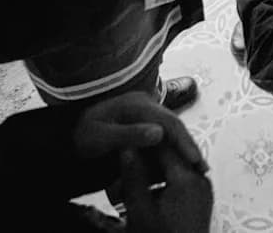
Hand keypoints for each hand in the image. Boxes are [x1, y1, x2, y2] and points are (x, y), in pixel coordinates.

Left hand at [72, 92, 207, 170]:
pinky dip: (173, 149)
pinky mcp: (144, 123)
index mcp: (135, 104)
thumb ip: (128, 134)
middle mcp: (144, 104)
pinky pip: (163, 135)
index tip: (194, 159)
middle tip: (202, 168)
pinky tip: (180, 162)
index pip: (167, 121)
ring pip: (170, 131)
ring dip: (183, 148)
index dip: (183, 140)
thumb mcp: (100, 136)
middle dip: (188, 145)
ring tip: (196, 167)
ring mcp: (145, 113)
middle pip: (174, 125)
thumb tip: (159, 133)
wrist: (70, 135)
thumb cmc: (83, 135)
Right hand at [122, 145, 213, 232]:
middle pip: (169, 157)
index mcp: (188, 178)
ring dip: (151, 175)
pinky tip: (144, 196)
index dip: (142, 141)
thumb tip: (127, 148)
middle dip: (145, 161)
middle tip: (124, 164)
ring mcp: (203, 192)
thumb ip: (133, 176)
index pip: (164, 144)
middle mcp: (201, 181)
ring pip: (173, 171)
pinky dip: (161, 185)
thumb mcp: (140, 211)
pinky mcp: (201, 202)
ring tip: (128, 186)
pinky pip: (180, 183)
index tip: (126, 141)